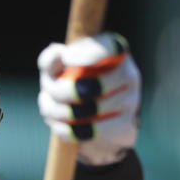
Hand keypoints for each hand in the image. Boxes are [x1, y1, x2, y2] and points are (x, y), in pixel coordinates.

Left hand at [37, 33, 141, 165]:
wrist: (91, 122)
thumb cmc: (70, 86)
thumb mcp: (56, 70)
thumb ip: (50, 60)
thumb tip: (58, 54)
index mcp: (116, 54)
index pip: (112, 48)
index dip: (89, 53)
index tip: (66, 58)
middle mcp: (130, 75)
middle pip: (96, 84)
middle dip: (62, 91)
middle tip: (48, 91)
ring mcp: (131, 102)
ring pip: (91, 110)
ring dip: (59, 112)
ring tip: (48, 109)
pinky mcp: (126, 127)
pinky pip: (93, 131)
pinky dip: (68, 130)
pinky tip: (57, 125)